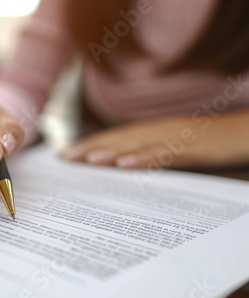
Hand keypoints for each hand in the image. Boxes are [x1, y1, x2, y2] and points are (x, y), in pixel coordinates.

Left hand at [60, 110, 248, 169]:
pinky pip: (165, 154)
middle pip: (118, 140)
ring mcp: (174, 138)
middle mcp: (157, 131)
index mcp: (150, 132)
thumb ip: (147, 154)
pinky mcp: (192, 147)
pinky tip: (127, 164)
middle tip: (65, 158)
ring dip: (111, 151)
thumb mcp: (171, 148)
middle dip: (90, 148)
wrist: (241, 132)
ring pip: (137, 145)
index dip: (89, 145)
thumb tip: (121, 166)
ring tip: (87, 160)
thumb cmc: (205, 141)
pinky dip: (145, 158)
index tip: (65, 155)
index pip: (113, 138)